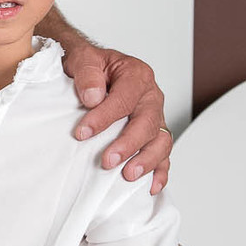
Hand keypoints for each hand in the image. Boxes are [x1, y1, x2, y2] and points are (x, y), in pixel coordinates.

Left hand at [63, 42, 171, 193]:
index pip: (124, 99)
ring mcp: (155, 116)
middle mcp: (150, 96)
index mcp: (136, 74)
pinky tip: (150, 187)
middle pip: (148, 122)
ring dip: (147, 160)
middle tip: (107, 161)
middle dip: (128, 144)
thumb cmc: (89, 66)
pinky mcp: (153, 134)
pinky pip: (163, 154)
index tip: (82, 134)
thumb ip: (87, 73)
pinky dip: (160, 171)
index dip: (104, 118)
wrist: (92, 69)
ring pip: (161, 141)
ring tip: (128, 175)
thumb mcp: (82, 58)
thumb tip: (93, 97)